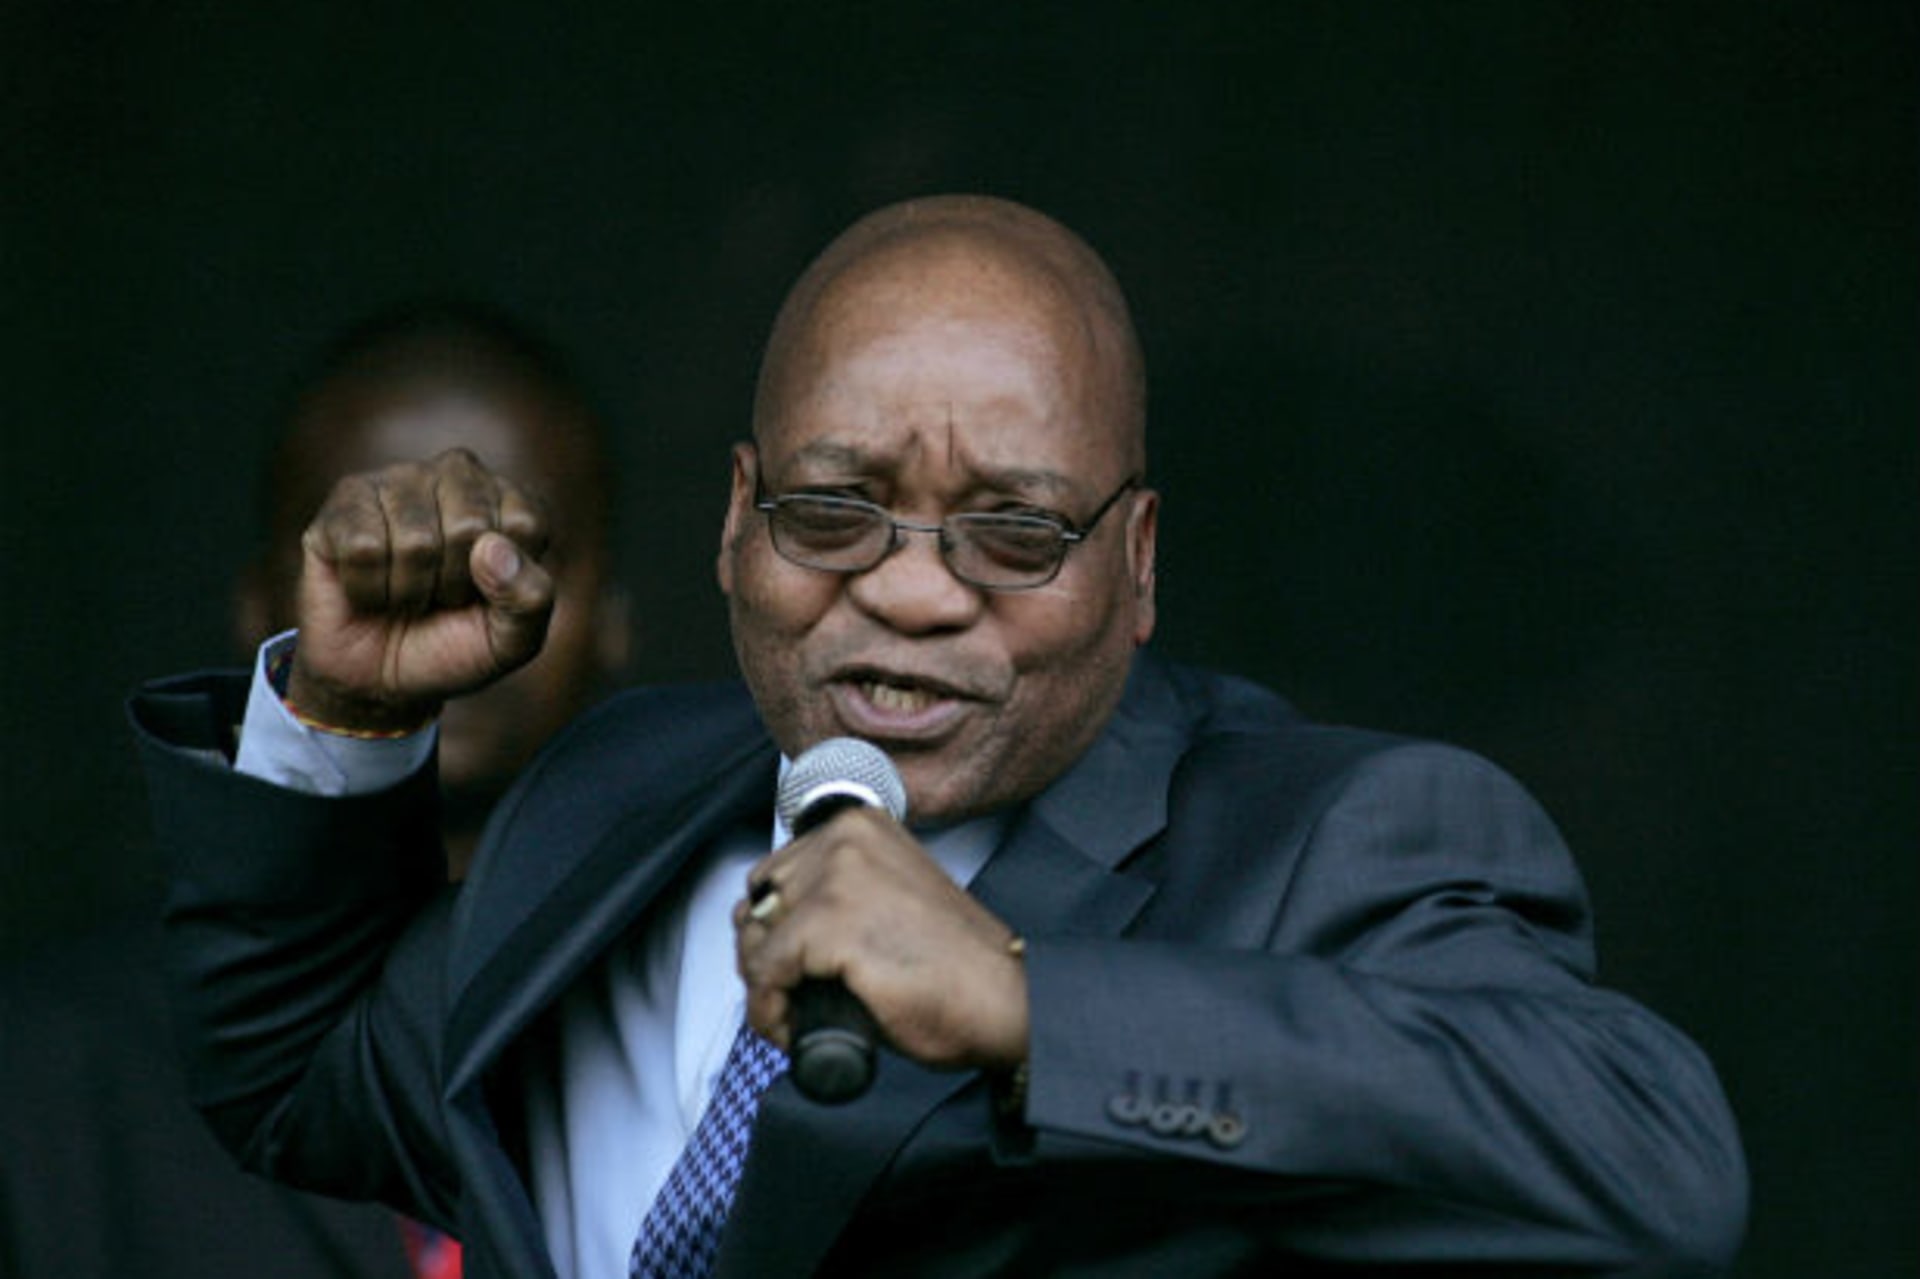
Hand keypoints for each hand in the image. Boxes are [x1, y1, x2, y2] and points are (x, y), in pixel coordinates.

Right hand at [285, 448, 555, 733]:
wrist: (378, 678)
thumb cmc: (453, 646)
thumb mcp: (512, 641)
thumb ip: (530, 598)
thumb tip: (492, 546)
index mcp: (509, 500)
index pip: (525, 526)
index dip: (504, 582)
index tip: (485, 595)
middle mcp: (457, 476)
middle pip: (470, 527)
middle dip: (454, 584)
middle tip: (439, 596)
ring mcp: (399, 481)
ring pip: (416, 541)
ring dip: (409, 591)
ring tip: (404, 593)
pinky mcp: (346, 501)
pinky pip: (364, 548)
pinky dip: (368, 588)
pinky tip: (368, 587)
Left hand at [733, 806, 1028, 1071]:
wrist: (1004, 999)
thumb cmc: (954, 965)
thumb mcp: (887, 902)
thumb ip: (835, 895)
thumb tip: (760, 924)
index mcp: (859, 826)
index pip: (776, 874)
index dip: (772, 930)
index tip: (789, 969)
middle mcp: (845, 839)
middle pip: (759, 903)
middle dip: (764, 956)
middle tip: (792, 997)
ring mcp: (838, 877)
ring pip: (754, 938)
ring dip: (765, 987)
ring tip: (795, 1017)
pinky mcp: (831, 923)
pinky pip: (765, 973)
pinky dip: (769, 1011)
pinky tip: (793, 1030)